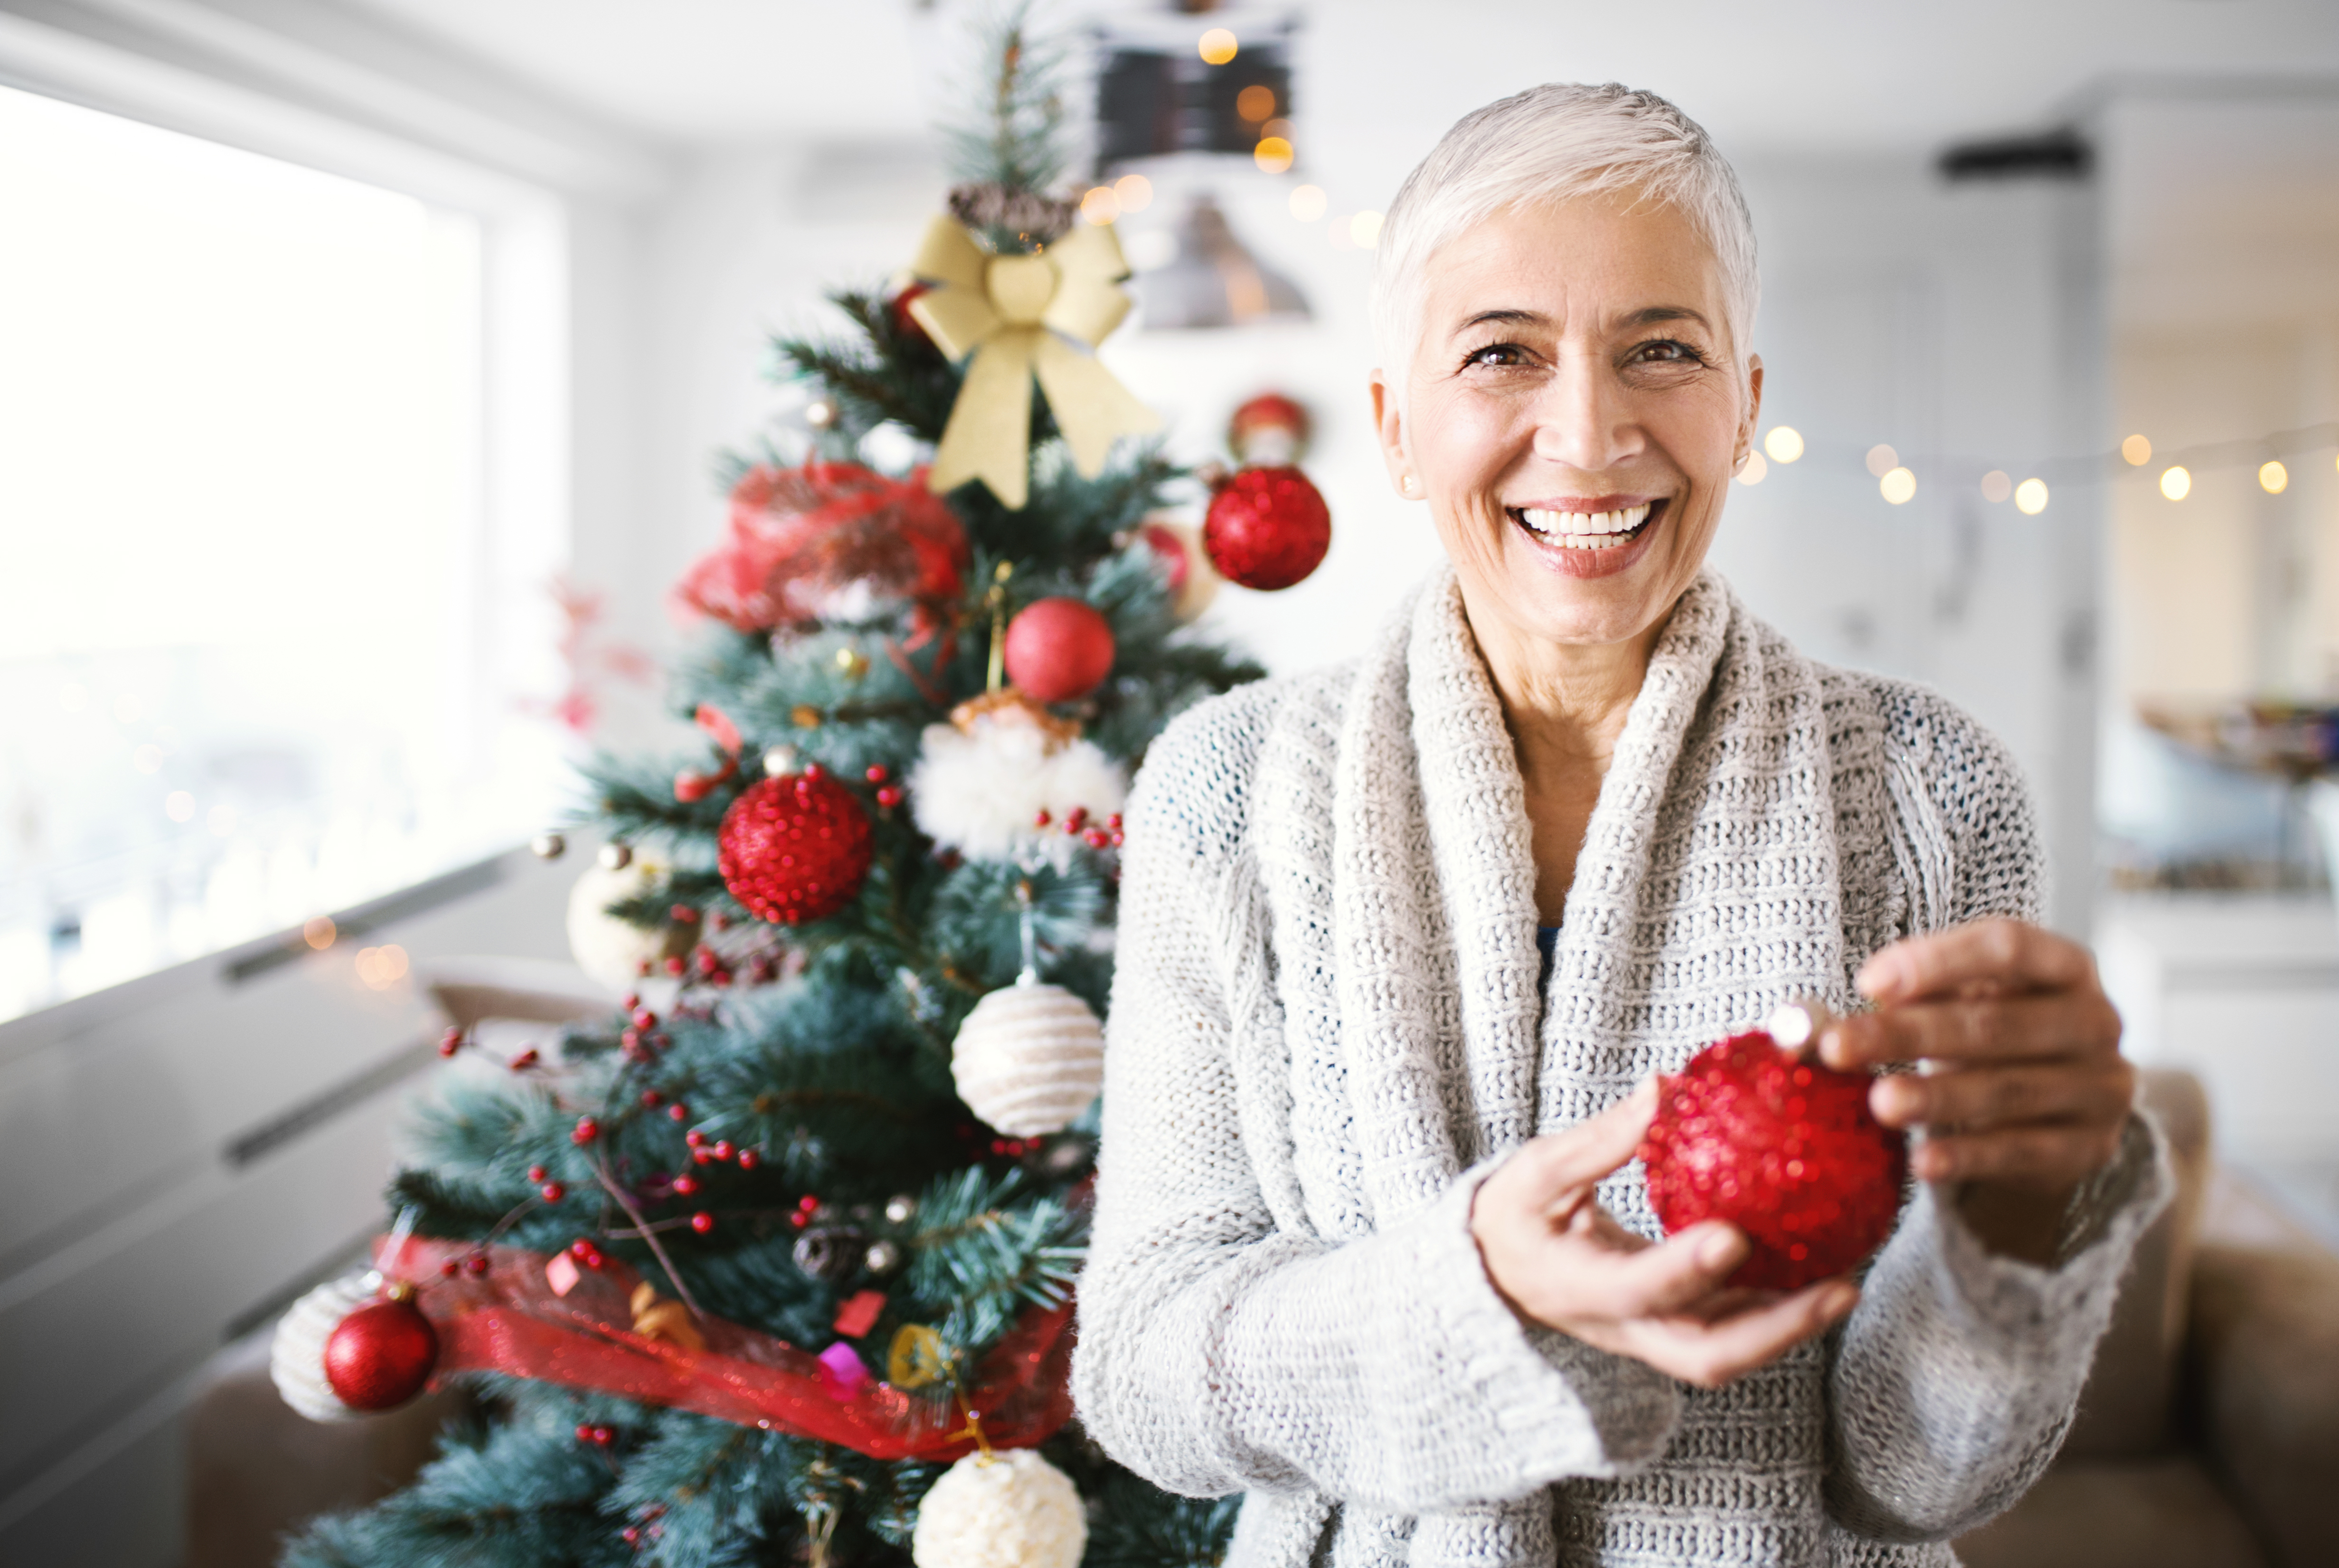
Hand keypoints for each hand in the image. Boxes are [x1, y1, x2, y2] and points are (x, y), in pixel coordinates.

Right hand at [1470, 1080, 1859, 1387]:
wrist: (1499, 1273)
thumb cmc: (1515, 1216)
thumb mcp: (1537, 1172)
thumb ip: (1599, 1139)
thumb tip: (1662, 1089)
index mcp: (1578, 1285)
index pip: (1637, 1288)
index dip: (1685, 1269)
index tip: (1733, 1235)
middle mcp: (1621, 1325)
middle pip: (1705, 1353)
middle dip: (1776, 1329)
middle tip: (1838, 1289)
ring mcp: (1650, 1336)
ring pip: (1728, 1353)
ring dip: (1790, 1326)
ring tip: (1845, 1285)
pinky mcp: (1672, 1331)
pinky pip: (1731, 1332)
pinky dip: (1777, 1313)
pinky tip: (1819, 1277)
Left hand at [1819, 917, 2133, 1262]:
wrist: (2054, 1114)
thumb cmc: (1985, 1039)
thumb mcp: (1952, 1005)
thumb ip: (1893, 1003)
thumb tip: (1797, 1028)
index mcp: (2063, 965)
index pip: (2007, 945)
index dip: (1937, 962)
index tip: (1867, 984)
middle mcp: (2095, 1020)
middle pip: (1993, 1023)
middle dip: (1909, 1035)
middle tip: (1839, 1048)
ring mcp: (2100, 1087)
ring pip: (2007, 1090)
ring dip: (1937, 1097)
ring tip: (1878, 1103)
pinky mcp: (2088, 1147)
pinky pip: (2023, 1151)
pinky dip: (1968, 1156)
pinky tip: (1921, 1162)